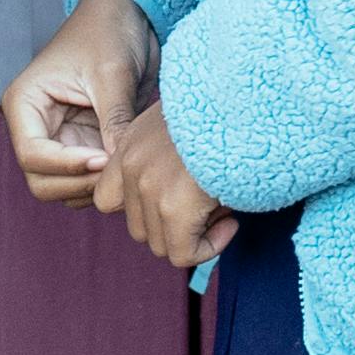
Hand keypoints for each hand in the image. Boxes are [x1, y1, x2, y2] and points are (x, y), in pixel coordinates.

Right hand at [0, 0, 156, 207]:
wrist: (127, 16)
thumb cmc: (108, 31)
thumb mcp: (111, 73)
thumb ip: (113, 119)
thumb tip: (117, 163)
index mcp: (26, 103)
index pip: (32, 154)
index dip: (66, 165)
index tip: (103, 158)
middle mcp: (36, 126)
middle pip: (41, 181)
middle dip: (77, 182)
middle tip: (115, 171)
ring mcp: (60, 138)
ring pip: (63, 187)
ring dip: (91, 186)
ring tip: (125, 167)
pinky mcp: (83, 144)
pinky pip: (86, 179)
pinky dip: (103, 181)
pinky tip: (128, 165)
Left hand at [91, 99, 237, 276]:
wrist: (247, 100)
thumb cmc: (228, 108)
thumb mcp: (184, 123)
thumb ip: (166, 158)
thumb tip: (185, 198)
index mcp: (130, 145)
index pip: (108, 199)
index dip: (142, 210)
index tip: (178, 199)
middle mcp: (131, 166)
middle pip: (138, 228)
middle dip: (174, 227)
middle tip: (209, 204)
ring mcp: (149, 188)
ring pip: (161, 244)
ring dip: (194, 235)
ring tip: (222, 206)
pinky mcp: (174, 208)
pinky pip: (183, 254)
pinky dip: (208, 247)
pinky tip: (231, 221)